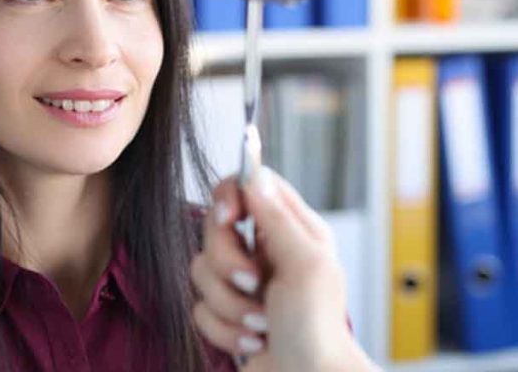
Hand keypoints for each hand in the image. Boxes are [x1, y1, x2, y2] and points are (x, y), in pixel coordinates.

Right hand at [190, 167, 378, 371]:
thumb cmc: (318, 330)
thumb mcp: (306, 265)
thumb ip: (277, 217)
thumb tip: (252, 176)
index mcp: (292, 229)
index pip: (249, 184)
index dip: (230, 195)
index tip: (228, 218)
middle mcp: (265, 250)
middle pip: (214, 227)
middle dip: (227, 263)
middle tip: (254, 283)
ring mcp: (243, 282)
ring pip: (200, 270)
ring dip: (230, 305)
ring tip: (262, 325)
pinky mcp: (225, 313)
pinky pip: (199, 308)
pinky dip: (225, 331)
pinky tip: (255, 342)